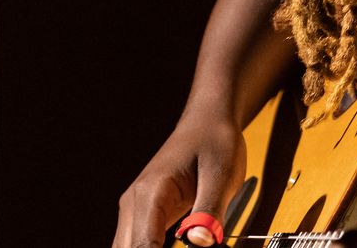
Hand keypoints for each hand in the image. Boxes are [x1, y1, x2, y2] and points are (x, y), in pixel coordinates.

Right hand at [113, 112, 246, 247]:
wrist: (208, 121)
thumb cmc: (214, 141)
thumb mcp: (221, 174)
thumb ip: (210, 210)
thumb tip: (200, 242)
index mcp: (151, 192)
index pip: (142, 245)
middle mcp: (136, 203)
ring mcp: (137, 209)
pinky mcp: (147, 214)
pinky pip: (140, 244)